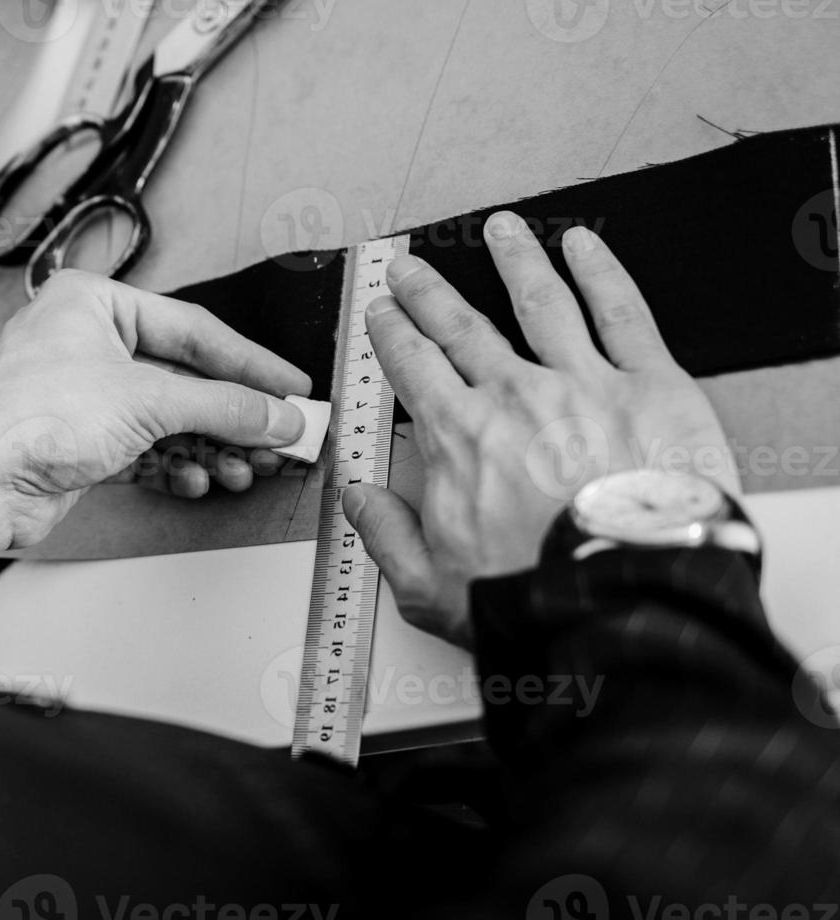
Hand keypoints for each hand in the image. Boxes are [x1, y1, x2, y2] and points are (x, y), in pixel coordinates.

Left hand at [0, 270, 309, 584]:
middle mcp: (85, 344)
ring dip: (211, 447)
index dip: (250, 362)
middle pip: (184, 379)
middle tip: (281, 435)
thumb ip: (223, 407)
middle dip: (234, 414)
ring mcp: (81, 397)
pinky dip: (175, 466)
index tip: (290, 386)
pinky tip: (199, 480)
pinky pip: (144, 451)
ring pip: (167, 420)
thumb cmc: (24, 418)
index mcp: (94, 304)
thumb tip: (276, 415)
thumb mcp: (146, 400)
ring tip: (247, 466)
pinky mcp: (78, 445)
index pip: (193, 330)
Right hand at [343, 213, 737, 647]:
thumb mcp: (429, 586)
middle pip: (461, 327)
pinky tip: (585, 245)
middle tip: (411, 268)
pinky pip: (622, 312)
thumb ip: (385, 535)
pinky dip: (602, 272)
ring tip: (499, 228)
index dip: (392, 333)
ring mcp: (583, 383)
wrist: (626, 603)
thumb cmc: (538, 598)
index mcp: (460, 438)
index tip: (382, 314)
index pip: (413, 367)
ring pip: (539, 301)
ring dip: (514, 259)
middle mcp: (515, 397)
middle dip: (429, 292)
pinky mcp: (651, 386)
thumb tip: (357, 497)